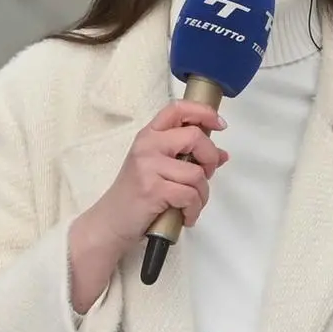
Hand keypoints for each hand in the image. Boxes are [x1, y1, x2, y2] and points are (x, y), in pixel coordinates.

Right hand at [67, 99, 227, 311]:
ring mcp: (148, 167)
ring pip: (197, 173)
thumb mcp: (159, 169)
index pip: (177, 109)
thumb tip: (222, 155)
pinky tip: (186, 216)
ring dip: (202, 194)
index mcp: (149, 136)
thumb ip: (188, 157)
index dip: (203, 112)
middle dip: (210, 159)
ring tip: (192, 204)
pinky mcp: (153, 189)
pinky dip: (194, 210)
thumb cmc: (136, 196)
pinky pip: (190, 196)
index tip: (219, 124)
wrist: (111, 222)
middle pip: (195, 137)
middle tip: (206, 175)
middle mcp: (147, 145)